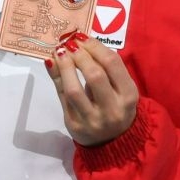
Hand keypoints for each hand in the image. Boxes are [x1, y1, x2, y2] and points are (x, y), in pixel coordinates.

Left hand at [45, 32, 138, 146]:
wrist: (114, 142)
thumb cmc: (115, 106)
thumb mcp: (119, 88)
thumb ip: (103, 68)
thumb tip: (77, 42)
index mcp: (128, 95)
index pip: (112, 64)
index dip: (95, 46)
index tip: (82, 37)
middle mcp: (113, 108)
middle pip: (95, 76)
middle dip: (80, 55)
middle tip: (69, 43)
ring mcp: (93, 119)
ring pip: (74, 90)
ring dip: (64, 67)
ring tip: (59, 51)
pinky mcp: (74, 125)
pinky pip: (62, 98)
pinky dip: (55, 78)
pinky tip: (51, 64)